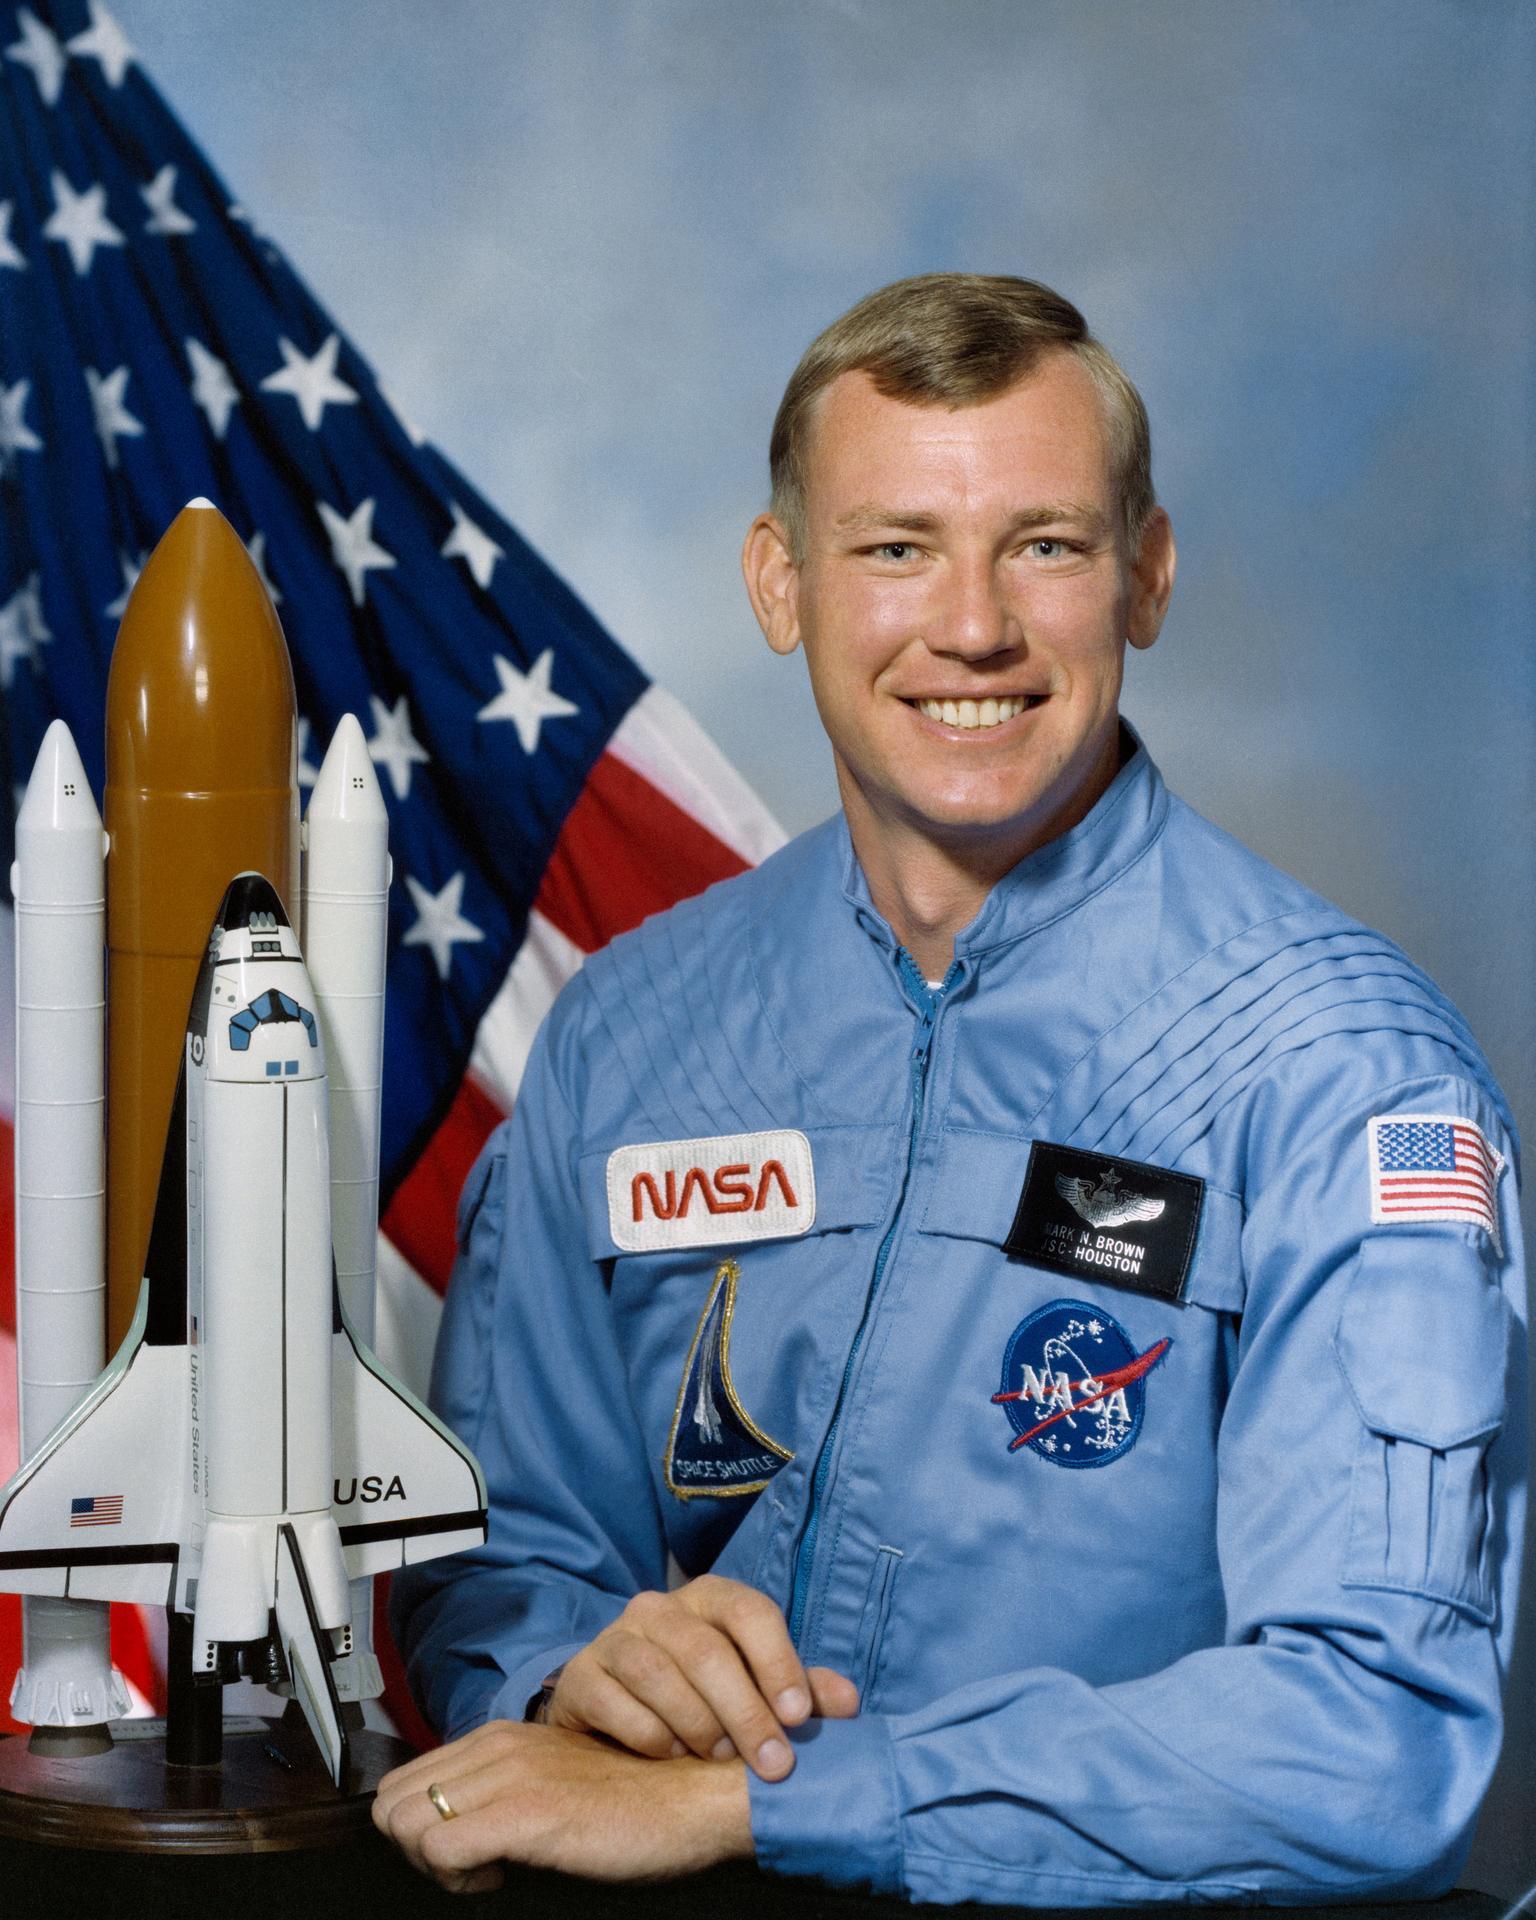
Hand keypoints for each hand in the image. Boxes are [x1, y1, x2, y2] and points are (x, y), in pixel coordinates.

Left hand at [373, 1719, 752, 1893]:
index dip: (419, 1828)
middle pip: (392, 1803)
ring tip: (485, 1871)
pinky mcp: (529, 1812)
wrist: (694, 1798)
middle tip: (466, 1867)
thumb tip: (460, 1828)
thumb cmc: (633, 1801)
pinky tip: (502, 1876)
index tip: (463, 1851)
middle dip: (415, 1848)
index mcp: (503, 1736)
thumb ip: (508, 1789)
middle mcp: (500, 1746)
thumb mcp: (556, 1782)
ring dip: (433, 1865)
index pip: (404, 1781)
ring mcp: (513, 1775)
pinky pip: (442, 1849)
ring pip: (406, 1824)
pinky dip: (457, 1879)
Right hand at [545, 1574, 858, 1778]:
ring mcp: (615, 1638)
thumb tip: (850, 1703)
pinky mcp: (581, 1675)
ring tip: (718, 1759)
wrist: (616, 1715)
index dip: (778, 1662)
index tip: (799, 1717)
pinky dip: (650, 1737)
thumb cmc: (702, 1697)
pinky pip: (617, 1704)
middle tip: (773, 1765)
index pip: (750, 1612)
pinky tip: (671, 1757)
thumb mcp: (755, 1688)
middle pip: (705, 1651)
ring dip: (697, 1725)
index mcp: (711, 1598)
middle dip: (745, 1713)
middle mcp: (659, 1608)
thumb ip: (801, 1693)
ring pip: (658, 1674)